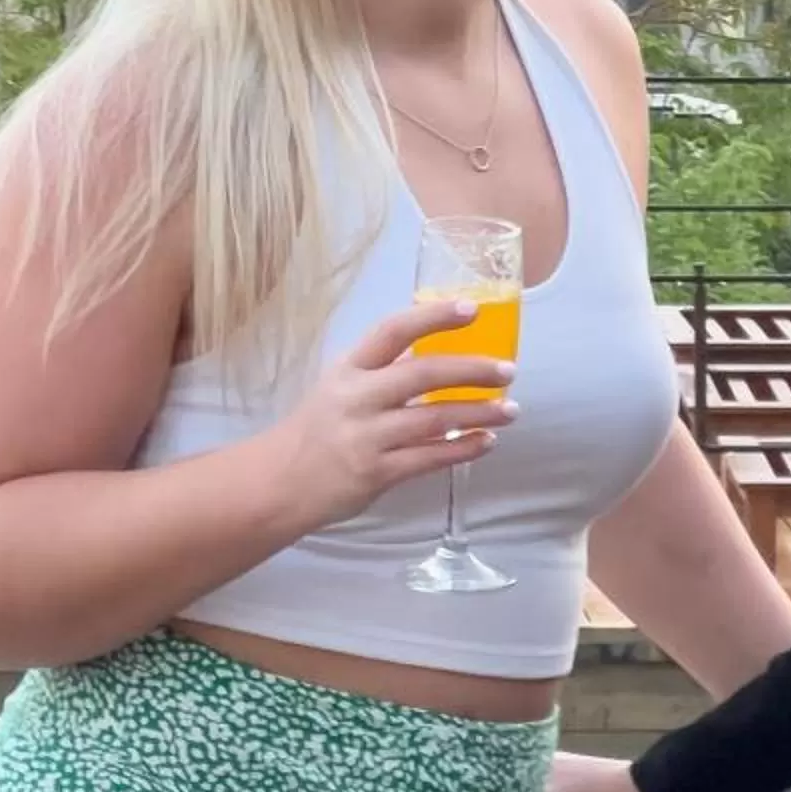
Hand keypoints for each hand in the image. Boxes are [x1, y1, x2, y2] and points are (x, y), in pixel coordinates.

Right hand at [266, 296, 515, 528]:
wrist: (280, 482)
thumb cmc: (317, 427)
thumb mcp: (340, 384)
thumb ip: (381, 367)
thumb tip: (432, 347)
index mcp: (349, 367)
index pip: (393, 330)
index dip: (433, 316)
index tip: (472, 308)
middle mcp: (358, 397)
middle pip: (421, 374)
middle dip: (471, 370)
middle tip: (508, 369)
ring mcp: (366, 437)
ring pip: (432, 420)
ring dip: (477, 413)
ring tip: (510, 409)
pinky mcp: (375, 474)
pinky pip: (427, 459)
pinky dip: (461, 449)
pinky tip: (485, 442)